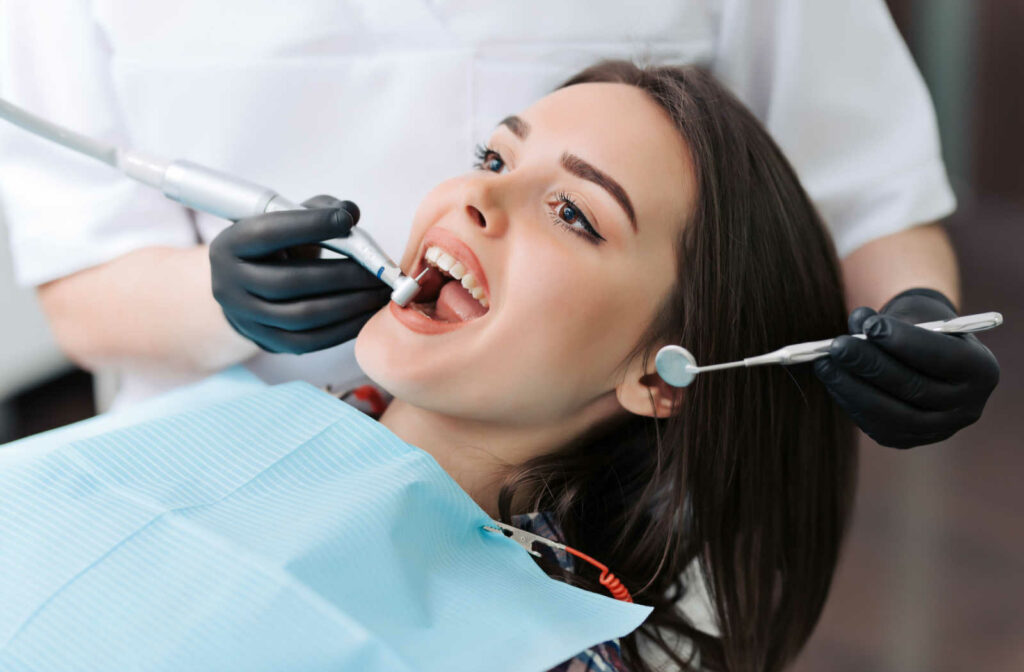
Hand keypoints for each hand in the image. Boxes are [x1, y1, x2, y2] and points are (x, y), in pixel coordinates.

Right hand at [209, 195, 390, 353]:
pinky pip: (312, 340)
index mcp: (230, 245)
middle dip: (343, 275)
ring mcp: (246, 319)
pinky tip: (369, 313)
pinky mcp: (269, 343)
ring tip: (381, 292)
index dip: (309, 225)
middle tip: (380, 270)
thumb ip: (319, 209)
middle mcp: (229, 284)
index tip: (345, 220)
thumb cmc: (277, 247)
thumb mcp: (288, 220)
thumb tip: (350, 212)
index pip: (268, 233)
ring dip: (350, 304)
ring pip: (303, 315)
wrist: (250, 289)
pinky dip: (346, 328)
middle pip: (291, 281)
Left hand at [813, 288, 999, 447]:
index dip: (904, 342)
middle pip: (913, 388)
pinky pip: (875, 424)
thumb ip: (889, 320)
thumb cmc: (921, 330)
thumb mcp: (914, 317)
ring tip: (823, 362)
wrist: (926, 359)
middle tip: (837, 345)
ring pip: (890, 411)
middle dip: (870, 364)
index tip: (870, 325)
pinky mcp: (908, 440)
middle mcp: (967, 406)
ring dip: (851, 386)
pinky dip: (850, 401)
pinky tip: (831, 379)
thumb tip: (857, 321)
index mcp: (981, 371)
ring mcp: (938, 430)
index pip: (942, 357)